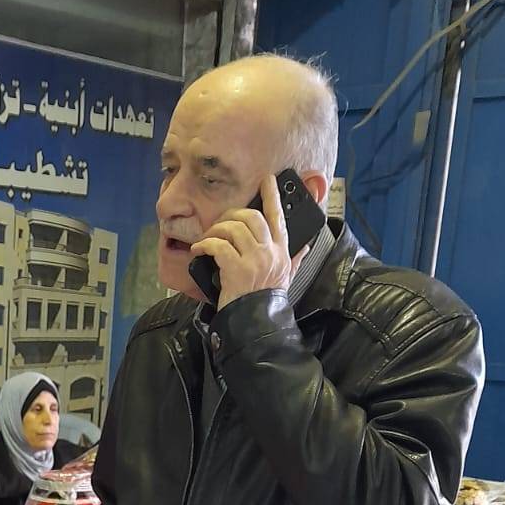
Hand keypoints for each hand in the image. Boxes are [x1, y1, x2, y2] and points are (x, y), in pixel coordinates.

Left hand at [188, 175, 309, 310]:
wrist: (257, 323)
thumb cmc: (267, 301)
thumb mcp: (287, 278)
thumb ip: (295, 259)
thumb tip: (306, 245)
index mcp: (282, 251)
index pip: (278, 218)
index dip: (272, 197)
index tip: (267, 181)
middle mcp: (270, 252)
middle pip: (252, 217)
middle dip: (233, 214)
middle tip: (221, 222)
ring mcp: (254, 260)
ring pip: (234, 228)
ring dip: (216, 230)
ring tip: (207, 238)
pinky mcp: (237, 269)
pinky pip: (219, 245)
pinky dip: (205, 245)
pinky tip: (199, 250)